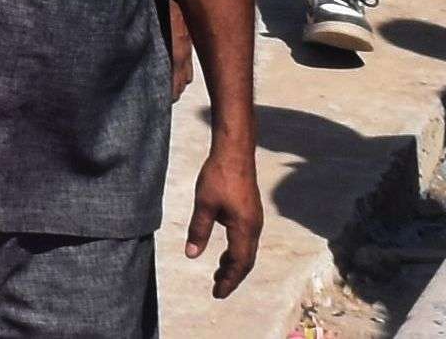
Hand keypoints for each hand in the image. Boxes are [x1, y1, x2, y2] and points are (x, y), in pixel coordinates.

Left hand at [187, 139, 264, 297]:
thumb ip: (198, 231)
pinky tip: (224, 253)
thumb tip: (191, 255)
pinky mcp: (250, 213)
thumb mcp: (204, 205)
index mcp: (244, 228)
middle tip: (217, 290)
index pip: (239, 263)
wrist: (235, 153)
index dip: (229, 280)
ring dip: (234, 264)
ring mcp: (254, 220)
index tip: (218, 293)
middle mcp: (254, 227)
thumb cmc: (219, 176)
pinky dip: (236, 252)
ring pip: (247, 251)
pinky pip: (246, 240)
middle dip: (232, 276)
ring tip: (218, 275)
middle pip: (246, 261)